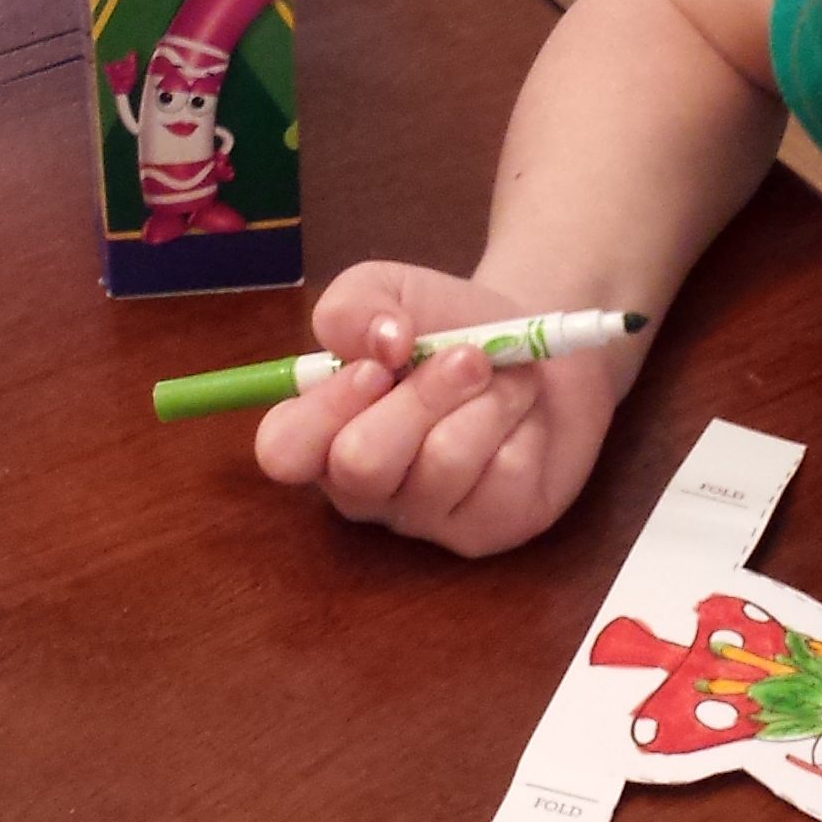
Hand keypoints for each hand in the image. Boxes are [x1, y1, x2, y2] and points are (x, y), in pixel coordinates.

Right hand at [253, 262, 624, 556]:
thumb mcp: (391, 291)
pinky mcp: (485, 531)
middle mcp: (361, 487)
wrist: (538, 352)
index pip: (283, 450)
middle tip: (469, 357)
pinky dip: (522, 428)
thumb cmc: (449, 327)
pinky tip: (521, 422)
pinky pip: (504, 478)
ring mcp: (421, 517)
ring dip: (486, 402)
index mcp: (321, 432)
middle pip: (362, 463)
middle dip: (424, 394)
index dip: (326, 408)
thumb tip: (382, 340)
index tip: (378, 365)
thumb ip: (355, 304)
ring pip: (442, 464)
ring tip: (502, 381)